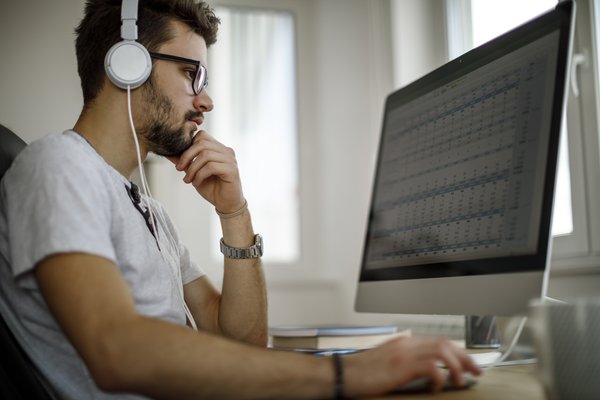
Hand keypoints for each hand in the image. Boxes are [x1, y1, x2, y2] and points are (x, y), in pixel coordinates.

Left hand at [167, 131, 244, 212]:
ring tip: (187, 180)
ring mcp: (230, 160)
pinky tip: (196, 183)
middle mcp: (226, 151)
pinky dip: (200, 175)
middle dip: (187, 156)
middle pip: (202, 143)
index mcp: (218, 148)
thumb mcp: (194, 172)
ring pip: (206, 155)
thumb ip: (184, 161)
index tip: (180, 160)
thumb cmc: (212, 187)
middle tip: (179, 169)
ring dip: (192, 168)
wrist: (226, 204)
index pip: (202, 136)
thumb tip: (167, 152)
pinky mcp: (232, 170)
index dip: (188, 145)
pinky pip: (211, 167)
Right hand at [343, 336, 481, 396]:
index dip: (459, 352)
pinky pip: (430, 367)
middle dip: (465, 357)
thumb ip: (405, 359)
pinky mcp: (400, 366)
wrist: (343, 374)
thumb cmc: (362, 372)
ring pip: (442, 351)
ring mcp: (404, 353)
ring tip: (460, 380)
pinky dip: (439, 377)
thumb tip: (425, 368)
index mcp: (405, 342)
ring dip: (456, 366)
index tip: (469, 364)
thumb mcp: (388, 361)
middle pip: (446, 343)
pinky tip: (437, 386)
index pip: (439, 341)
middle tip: (477, 370)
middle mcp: (407, 343)